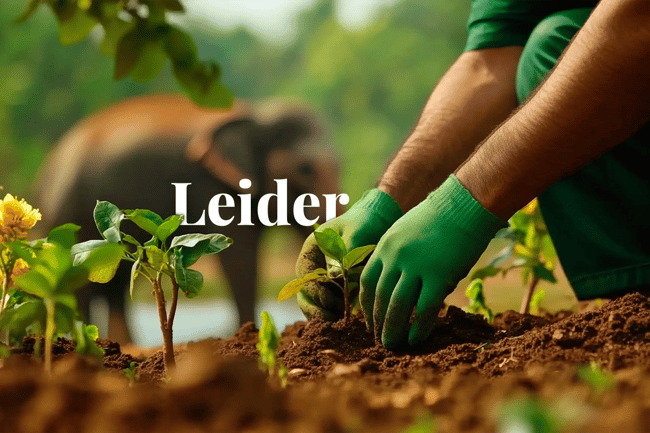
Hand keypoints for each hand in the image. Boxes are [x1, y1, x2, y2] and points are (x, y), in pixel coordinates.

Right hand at [295, 189, 402, 320]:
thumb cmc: (365, 222)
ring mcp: (326, 281)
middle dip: (316, 310)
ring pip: (317, 305)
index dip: (314, 291)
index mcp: (311, 251)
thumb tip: (333, 277)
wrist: (380, 222)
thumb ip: (345, 252)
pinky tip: (355, 321)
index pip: (304, 276)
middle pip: (305, 295)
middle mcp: (314, 268)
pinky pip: (334, 308)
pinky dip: (341, 315)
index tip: (330, 301)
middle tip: (334, 320)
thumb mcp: (355, 232)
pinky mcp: (339, 290)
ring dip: (327, 316)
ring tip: (344, 324)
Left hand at [360, 175, 505, 347]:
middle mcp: (395, 257)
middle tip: (380, 339)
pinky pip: (424, 309)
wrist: (463, 204)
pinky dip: (418, 327)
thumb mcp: (405, 232)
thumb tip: (397, 284)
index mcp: (385, 247)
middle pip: (380, 297)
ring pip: (398, 306)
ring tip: (392, 344)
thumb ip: (396, 256)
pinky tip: (416, 339)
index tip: (370, 321)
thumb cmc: (438, 218)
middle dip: (377, 322)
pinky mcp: (439, 275)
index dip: (367, 306)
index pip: (368, 283)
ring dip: (393, 329)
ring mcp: (416, 266)